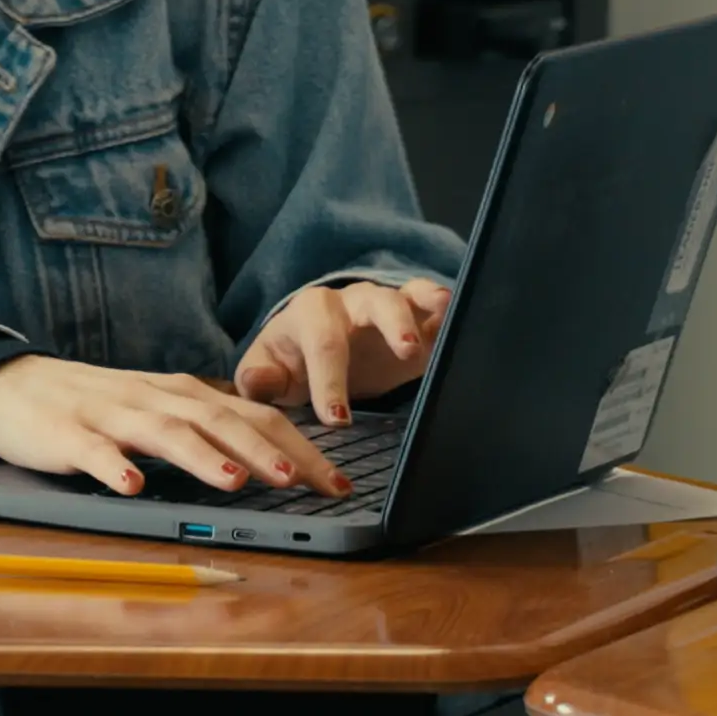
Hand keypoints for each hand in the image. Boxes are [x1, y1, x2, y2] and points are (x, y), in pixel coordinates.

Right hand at [0, 354, 341, 497]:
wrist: (9, 385)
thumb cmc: (91, 405)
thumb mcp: (155, 409)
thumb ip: (204, 426)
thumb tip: (271, 459)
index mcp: (180, 395)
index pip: (253, 416)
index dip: (299, 445)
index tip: (337, 481)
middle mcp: (153, 399)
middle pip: (219, 421)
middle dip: (266, 451)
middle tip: (304, 482)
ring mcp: (109, 416)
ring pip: (164, 432)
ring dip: (202, 457)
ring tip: (236, 482)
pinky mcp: (66, 435)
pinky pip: (93, 452)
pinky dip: (114, 468)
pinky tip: (132, 487)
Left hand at [233, 277, 450, 422]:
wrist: (317, 353)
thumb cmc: (292, 362)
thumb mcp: (270, 373)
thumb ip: (259, 379)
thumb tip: (258, 383)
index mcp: (309, 314)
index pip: (322, 343)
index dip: (329, 379)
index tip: (337, 418)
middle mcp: (350, 301)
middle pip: (372, 305)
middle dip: (390, 328)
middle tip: (406, 352)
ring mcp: (385, 304)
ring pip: (404, 298)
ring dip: (422, 311)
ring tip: (439, 328)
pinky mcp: (415, 317)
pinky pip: (431, 303)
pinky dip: (445, 308)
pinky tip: (458, 317)